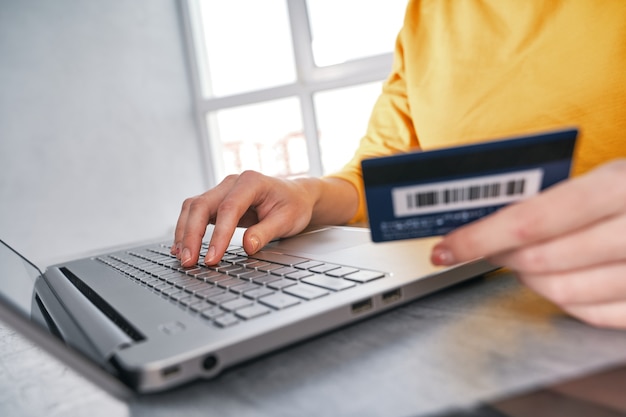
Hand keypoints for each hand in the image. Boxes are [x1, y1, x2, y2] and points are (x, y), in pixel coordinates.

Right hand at [172, 171, 315, 266]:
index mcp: (251, 182)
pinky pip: (196, 213)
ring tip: (183, 257)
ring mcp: (222, 190)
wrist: (296, 197)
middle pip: (202, 205)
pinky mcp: (217, 201)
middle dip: (191, 235)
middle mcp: (232, 183)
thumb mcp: (287, 221)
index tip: (212, 258)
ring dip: (184, 233)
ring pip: (193, 207)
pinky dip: (187, 229)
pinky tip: (182, 247)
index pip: (228, 209)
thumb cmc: (293, 206)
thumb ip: (265, 232)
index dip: (218, 235)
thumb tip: (247, 246)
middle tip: (189, 261)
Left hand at [431, 159, 625, 328]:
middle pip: (542, 261)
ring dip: (529, 280)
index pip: (529, 221)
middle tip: (484, 248)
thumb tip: (497, 216)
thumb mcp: (616, 172)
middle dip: (500, 258)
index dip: (478, 238)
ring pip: (566, 293)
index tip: (446, 248)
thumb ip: (564, 195)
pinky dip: (566, 303)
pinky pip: (598, 316)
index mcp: (622, 186)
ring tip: (520, 264)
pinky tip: (556, 284)